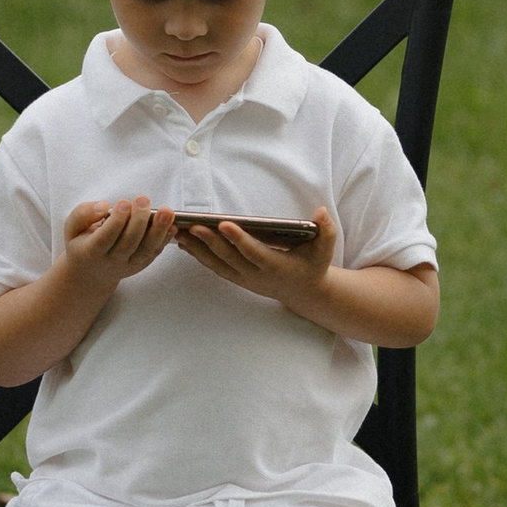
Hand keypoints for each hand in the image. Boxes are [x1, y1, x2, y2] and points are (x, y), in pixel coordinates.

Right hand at [63, 196, 174, 280]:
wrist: (91, 272)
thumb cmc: (82, 242)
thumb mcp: (72, 228)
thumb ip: (83, 214)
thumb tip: (104, 206)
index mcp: (90, 252)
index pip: (106, 238)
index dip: (116, 221)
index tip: (124, 202)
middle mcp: (111, 262)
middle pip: (129, 243)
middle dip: (138, 220)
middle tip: (143, 200)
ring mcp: (128, 266)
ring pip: (145, 250)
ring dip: (158, 230)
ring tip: (167, 212)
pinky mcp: (141, 265)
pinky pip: (154, 253)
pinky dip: (165, 240)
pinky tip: (173, 226)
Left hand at [174, 205, 339, 317]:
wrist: (305, 293)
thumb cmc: (314, 265)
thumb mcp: (325, 248)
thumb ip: (327, 230)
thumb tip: (322, 212)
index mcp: (277, 267)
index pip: (254, 252)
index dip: (239, 239)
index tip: (224, 224)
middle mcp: (258, 275)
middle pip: (230, 259)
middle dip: (210, 242)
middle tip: (193, 226)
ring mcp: (246, 279)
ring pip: (218, 265)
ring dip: (198, 250)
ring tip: (180, 232)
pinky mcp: (238, 279)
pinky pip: (215, 268)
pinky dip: (199, 256)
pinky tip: (185, 243)